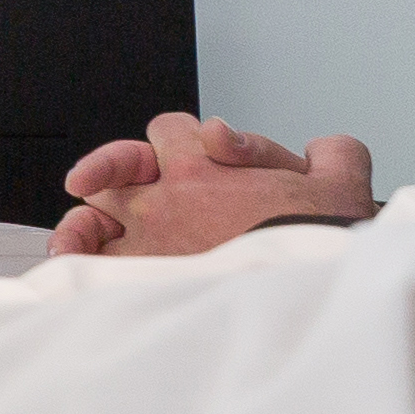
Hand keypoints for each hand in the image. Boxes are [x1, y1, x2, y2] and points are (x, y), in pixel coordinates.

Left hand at [48, 111, 369, 255]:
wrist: (312, 284)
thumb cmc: (324, 239)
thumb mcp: (341, 178)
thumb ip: (330, 152)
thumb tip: (319, 150)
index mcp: (204, 163)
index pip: (169, 129)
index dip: (182, 139)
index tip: (197, 159)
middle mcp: (165, 197)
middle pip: (116, 166)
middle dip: (118, 170)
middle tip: (118, 189)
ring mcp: (147, 238)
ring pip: (90, 214)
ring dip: (87, 220)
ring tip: (84, 229)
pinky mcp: (142, 278)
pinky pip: (90, 266)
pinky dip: (79, 263)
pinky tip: (73, 267)